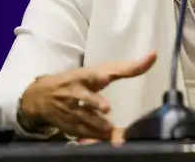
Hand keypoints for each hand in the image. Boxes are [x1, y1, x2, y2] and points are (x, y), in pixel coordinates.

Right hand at [19, 51, 156, 139]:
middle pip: (86, 98)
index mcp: (85, 76)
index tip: (105, 77)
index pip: (93, 73)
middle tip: (106, 108)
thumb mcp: (99, 71)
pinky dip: (95, 137)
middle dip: (96, 103)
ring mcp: (70, 110)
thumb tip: (153, 55)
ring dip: (99, 125)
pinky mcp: (68, 125)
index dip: (100, 75)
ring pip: (85, 119)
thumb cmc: (78, 80)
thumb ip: (128, 67)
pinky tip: (106, 139)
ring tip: (111, 130)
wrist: (41, 95)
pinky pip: (83, 133)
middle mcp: (76, 92)